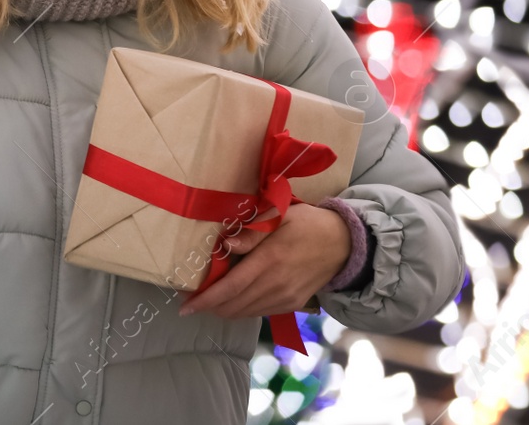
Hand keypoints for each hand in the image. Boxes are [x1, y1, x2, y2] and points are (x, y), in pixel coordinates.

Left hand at [177, 202, 351, 319]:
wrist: (342, 243)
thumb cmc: (305, 223)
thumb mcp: (279, 217)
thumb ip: (251, 233)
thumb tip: (225, 244)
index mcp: (270, 260)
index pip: (231, 286)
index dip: (206, 299)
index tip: (185, 306)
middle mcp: (277, 284)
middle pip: (235, 304)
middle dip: (209, 306)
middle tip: (190, 302)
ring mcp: (286, 298)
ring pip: (246, 312)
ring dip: (223, 309)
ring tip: (207, 302)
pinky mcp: (292, 304)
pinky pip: (260, 312)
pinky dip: (241, 309)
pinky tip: (231, 301)